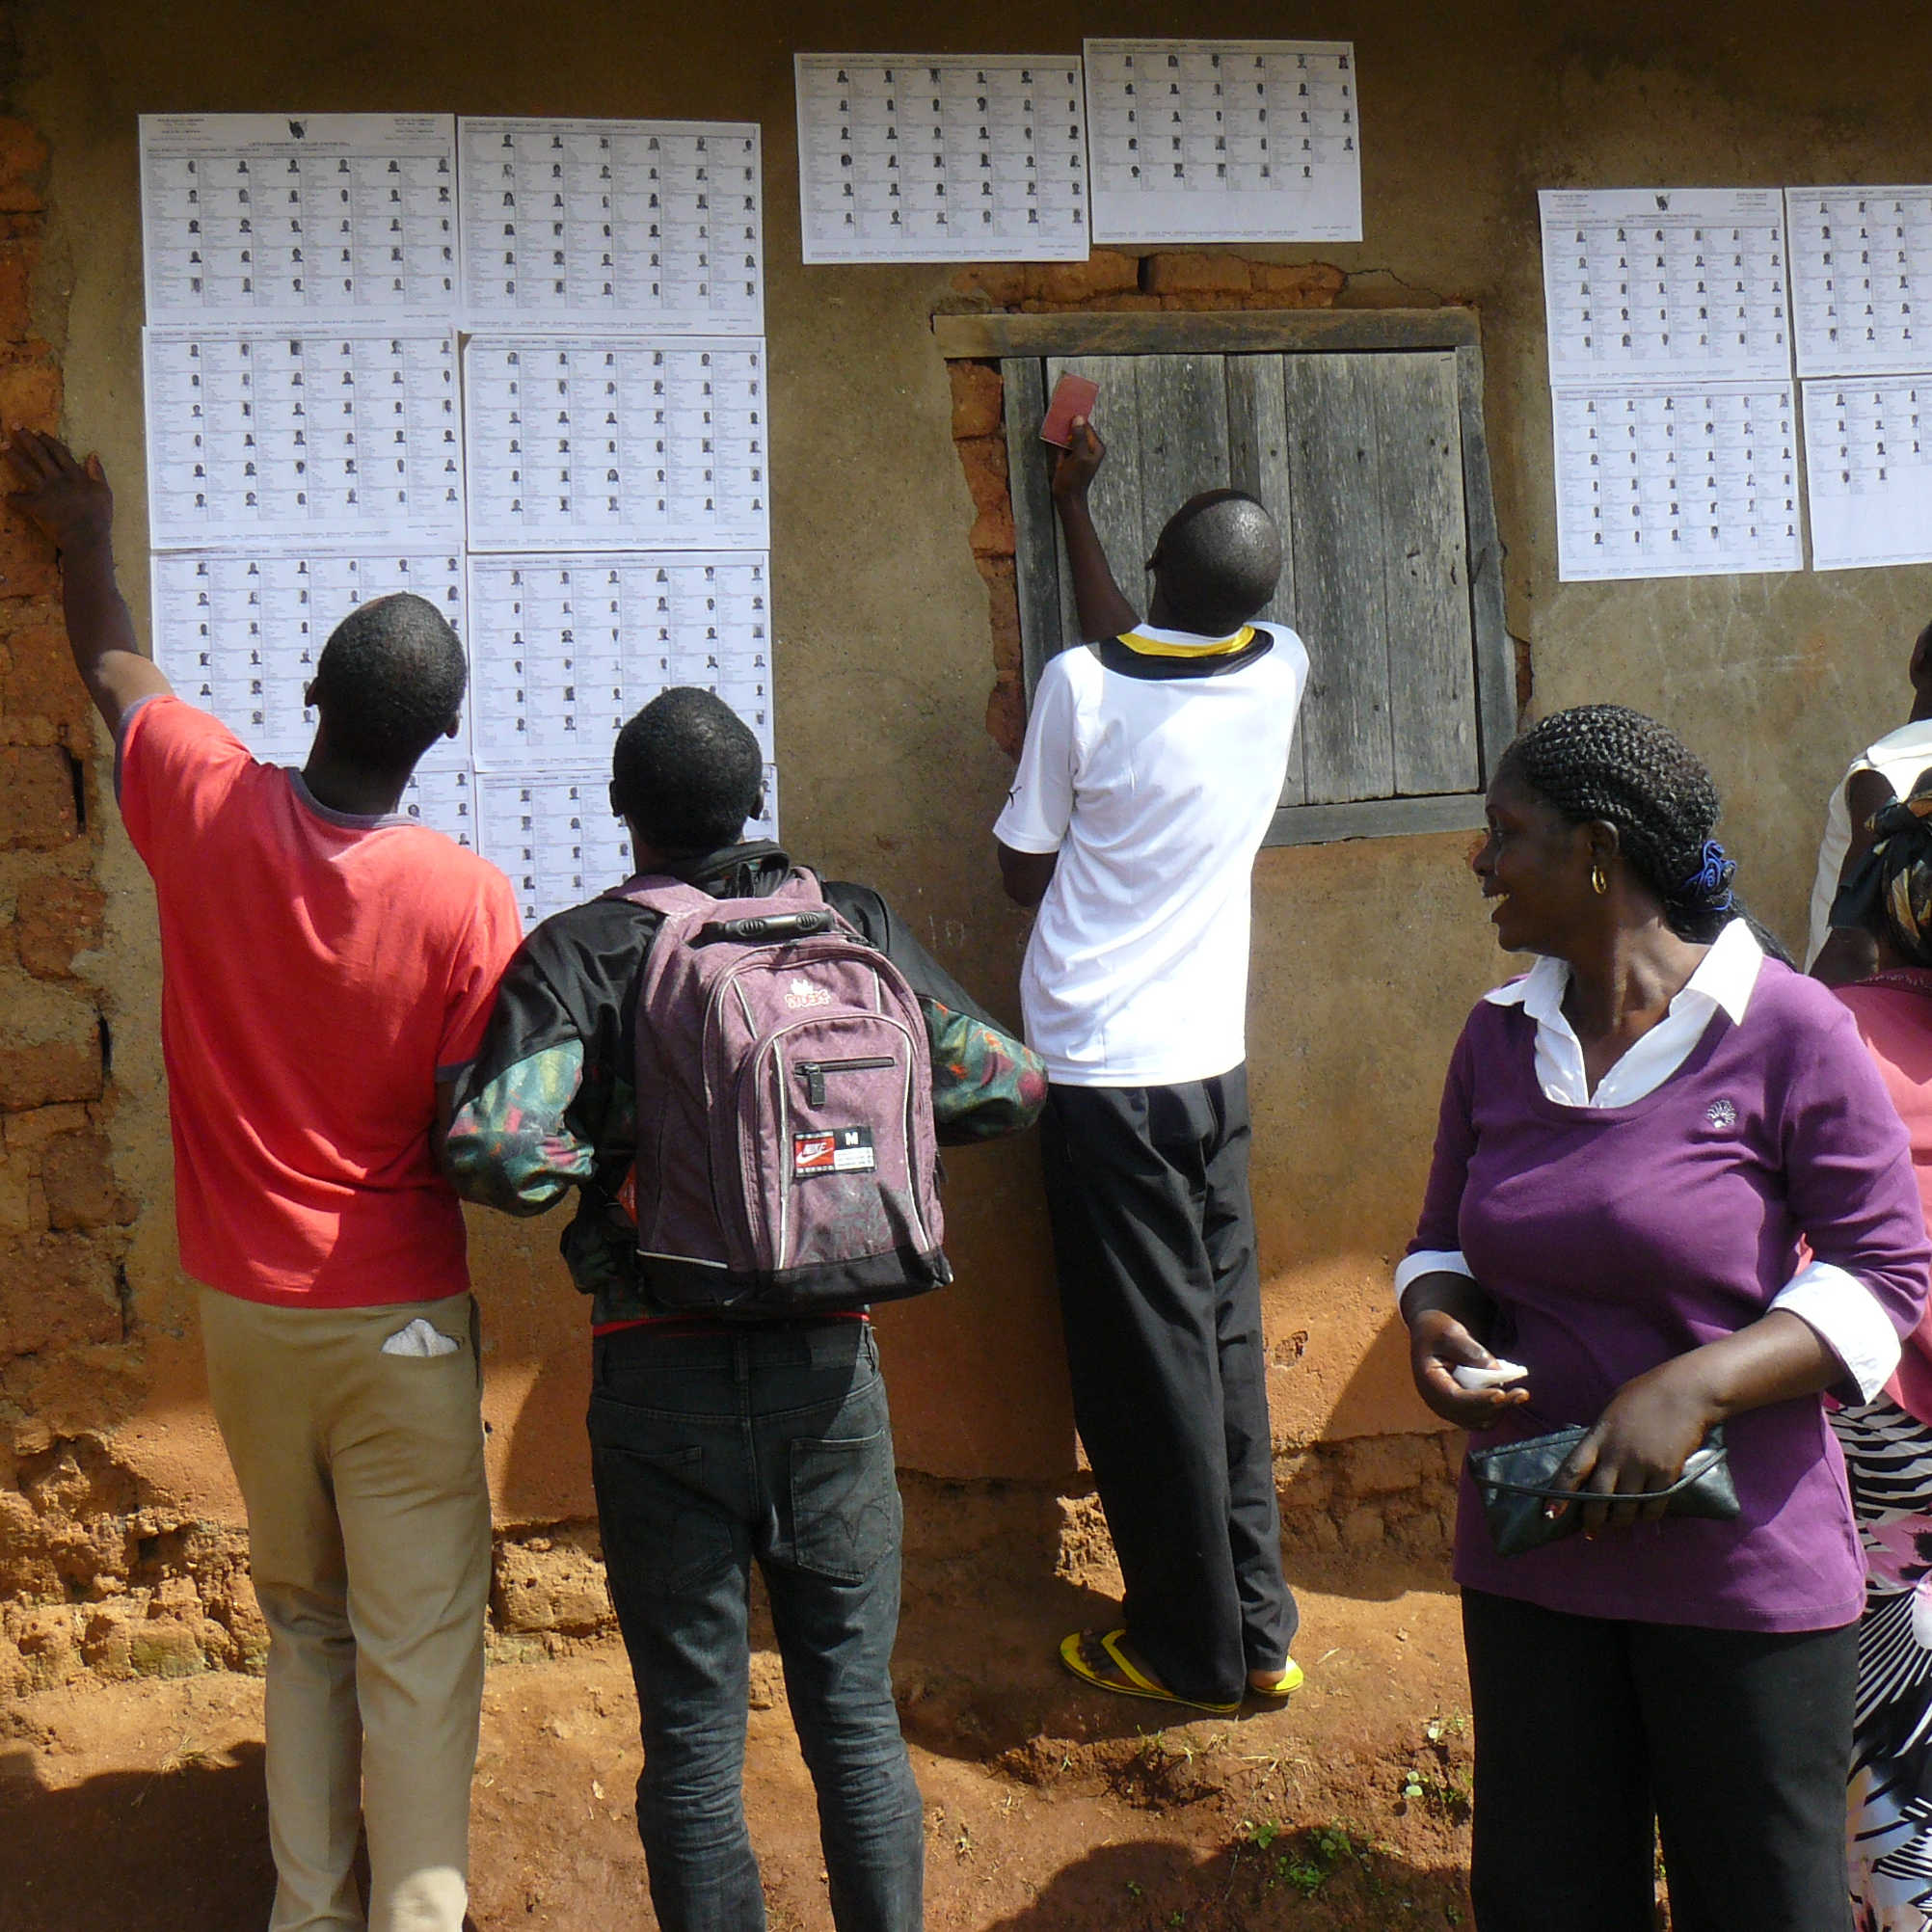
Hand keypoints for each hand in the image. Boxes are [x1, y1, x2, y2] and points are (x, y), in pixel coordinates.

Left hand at [3, 429, 112, 553]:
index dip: (47, 440)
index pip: (59, 452)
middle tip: (14, 426)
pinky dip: (12, 498)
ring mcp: (46, 492)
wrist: (86, 538)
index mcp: (75, 475)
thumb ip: (97, 473)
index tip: (37, 431)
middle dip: (26, 438)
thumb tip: (93, 454)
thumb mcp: (104, 493)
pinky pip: (20, 500)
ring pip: (26, 469)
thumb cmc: (99, 517)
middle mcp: (58, 479)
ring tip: (2, 445)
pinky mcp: (36, 506)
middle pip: (39, 454)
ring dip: (13, 456)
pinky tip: (5, 495)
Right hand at [1050, 419, 1104, 501]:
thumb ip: (1079, 437)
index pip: (1087, 427)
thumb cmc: (1075, 479)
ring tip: (1054, 422)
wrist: (1067, 497)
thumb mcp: (1079, 456)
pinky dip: (1058, 440)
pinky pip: (1063, 444)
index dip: (1077, 419)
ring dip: (1062, 431)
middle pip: (1078, 430)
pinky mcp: (1068, 457)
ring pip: (1069, 436)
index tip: (1068, 410)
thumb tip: (1078, 419)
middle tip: (1060, 414)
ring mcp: (1077, 453)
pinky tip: (1052, 433)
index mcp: (1095, 447)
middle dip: (1069, 424)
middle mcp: (1088, 448)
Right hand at [1408, 1306, 1531, 1429]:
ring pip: (1479, 1421)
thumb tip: (1496, 1372)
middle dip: (1498, 1406)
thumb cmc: (1438, 1330)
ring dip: (1501, 1410)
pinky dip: (1498, 1410)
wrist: (1431, 1335)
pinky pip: (1483, 1418)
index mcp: (1428, 1382)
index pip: (1454, 1399)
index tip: (1501, 1394)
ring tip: (1519, 1393)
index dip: (1479, 1399)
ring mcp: (1448, 1408)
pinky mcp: (1461, 1409)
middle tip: (1522, 1393)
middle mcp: (1436, 1401)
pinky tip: (1510, 1395)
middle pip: (1470, 1414)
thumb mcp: (1451, 1333)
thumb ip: (1471, 1352)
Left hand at [1548, 1358, 1721, 1535]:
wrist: (1686, 1392)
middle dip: (1591, 1518)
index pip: (1572, 1470)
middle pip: (1597, 1497)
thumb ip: (1601, 1436)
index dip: (1560, 1495)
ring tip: (1617, 1523)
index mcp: (1598, 1436)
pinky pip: (1653, 1505)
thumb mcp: (1612, 1410)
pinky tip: (1643, 1516)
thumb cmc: (1646, 1395)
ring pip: (1625, 1506)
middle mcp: (1617, 1454)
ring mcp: (1642, 1465)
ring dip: (1619, 1520)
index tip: (1551, 1514)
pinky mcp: (1666, 1473)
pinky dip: (1646, 1515)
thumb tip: (1593, 1460)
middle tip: (1589, 1530)